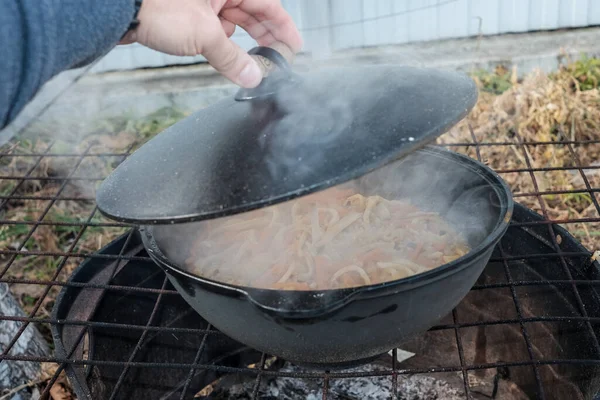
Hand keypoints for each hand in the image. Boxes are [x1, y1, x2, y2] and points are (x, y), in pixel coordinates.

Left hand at [120, 0, 302, 87]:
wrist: (117, 9)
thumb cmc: (157, 7)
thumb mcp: (205, 36)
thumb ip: (232, 59)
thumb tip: (252, 77)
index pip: (268, 4)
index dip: (284, 27)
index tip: (294, 46)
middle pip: (252, 11)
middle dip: (265, 36)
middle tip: (277, 58)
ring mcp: (203, 1)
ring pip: (233, 20)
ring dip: (242, 41)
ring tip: (252, 62)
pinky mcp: (188, 12)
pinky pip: (214, 26)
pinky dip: (221, 41)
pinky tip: (223, 53)